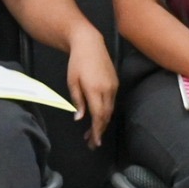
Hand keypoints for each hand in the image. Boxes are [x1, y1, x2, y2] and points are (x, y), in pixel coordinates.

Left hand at [67, 31, 117, 148]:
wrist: (90, 44)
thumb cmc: (77, 62)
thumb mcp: (72, 82)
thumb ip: (78, 101)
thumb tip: (80, 118)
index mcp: (95, 89)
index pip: (99, 116)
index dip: (97, 131)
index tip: (94, 142)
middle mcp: (108, 89)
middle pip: (106, 116)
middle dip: (100, 131)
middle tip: (92, 143)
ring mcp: (114, 86)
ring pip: (110, 110)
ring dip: (102, 123)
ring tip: (92, 134)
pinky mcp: (115, 83)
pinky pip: (112, 102)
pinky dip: (106, 112)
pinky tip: (98, 117)